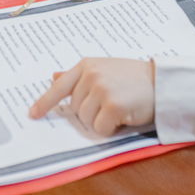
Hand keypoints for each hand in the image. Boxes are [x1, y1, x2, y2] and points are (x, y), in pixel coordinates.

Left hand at [28, 57, 154, 136]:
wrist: (162, 81)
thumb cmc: (133, 78)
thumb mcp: (104, 69)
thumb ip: (79, 76)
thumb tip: (54, 77)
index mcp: (86, 65)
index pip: (59, 87)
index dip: (44, 102)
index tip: (33, 115)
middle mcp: (91, 75)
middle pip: (76, 109)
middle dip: (91, 113)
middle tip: (111, 104)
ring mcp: (101, 89)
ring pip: (86, 121)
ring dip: (101, 122)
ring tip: (118, 109)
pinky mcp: (113, 105)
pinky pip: (100, 129)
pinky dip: (111, 129)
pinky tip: (123, 117)